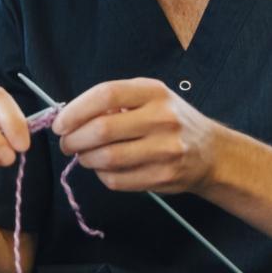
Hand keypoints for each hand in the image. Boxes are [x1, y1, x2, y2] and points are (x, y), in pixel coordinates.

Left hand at [52, 78, 222, 193]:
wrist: (211, 152)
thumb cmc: (170, 121)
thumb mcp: (149, 98)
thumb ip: (115, 103)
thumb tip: (70, 117)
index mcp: (154, 92)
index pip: (106, 95)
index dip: (76, 110)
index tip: (60, 123)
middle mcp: (162, 118)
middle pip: (102, 130)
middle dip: (74, 139)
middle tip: (66, 143)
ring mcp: (166, 149)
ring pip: (107, 158)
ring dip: (85, 159)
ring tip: (83, 156)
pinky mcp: (164, 176)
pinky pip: (118, 180)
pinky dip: (102, 176)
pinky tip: (104, 169)